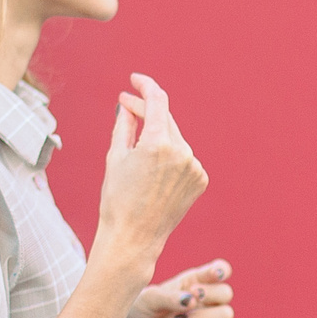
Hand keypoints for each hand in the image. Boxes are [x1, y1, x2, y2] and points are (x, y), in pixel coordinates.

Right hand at [94, 74, 207, 273]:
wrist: (134, 237)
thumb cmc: (117, 198)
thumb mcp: (115, 156)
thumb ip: (125, 124)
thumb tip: (129, 104)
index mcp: (158, 144)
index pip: (157, 100)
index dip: (145, 85)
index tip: (135, 79)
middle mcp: (182, 152)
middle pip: (165, 118)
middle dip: (146, 110)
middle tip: (126, 107)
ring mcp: (194, 167)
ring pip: (175, 138)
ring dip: (157, 136)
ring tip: (137, 151)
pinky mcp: (200, 179)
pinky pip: (184, 158)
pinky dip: (170, 156)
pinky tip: (153, 172)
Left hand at [113, 259, 234, 317]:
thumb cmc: (137, 313)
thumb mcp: (150, 298)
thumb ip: (171, 297)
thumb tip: (192, 301)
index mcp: (192, 283)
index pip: (218, 271)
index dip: (221, 270)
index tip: (214, 274)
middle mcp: (202, 302)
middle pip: (226, 292)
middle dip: (211, 293)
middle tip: (192, 296)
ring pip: (226, 314)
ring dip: (205, 315)